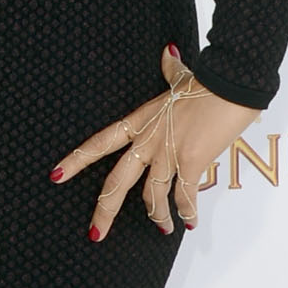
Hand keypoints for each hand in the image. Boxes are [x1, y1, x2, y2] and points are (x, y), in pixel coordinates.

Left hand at [52, 47, 258, 238]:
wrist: (230, 83)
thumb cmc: (208, 80)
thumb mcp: (181, 77)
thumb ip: (170, 70)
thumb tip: (168, 53)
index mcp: (140, 122)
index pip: (99, 143)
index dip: (77, 160)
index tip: (57, 175)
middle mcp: (148, 141)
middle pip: (117, 182)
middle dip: (104, 211)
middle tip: (95, 233)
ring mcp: (168, 153)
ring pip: (151, 196)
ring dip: (157, 217)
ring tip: (163, 228)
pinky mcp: (191, 162)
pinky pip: (184, 196)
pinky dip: (187, 211)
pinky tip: (189, 222)